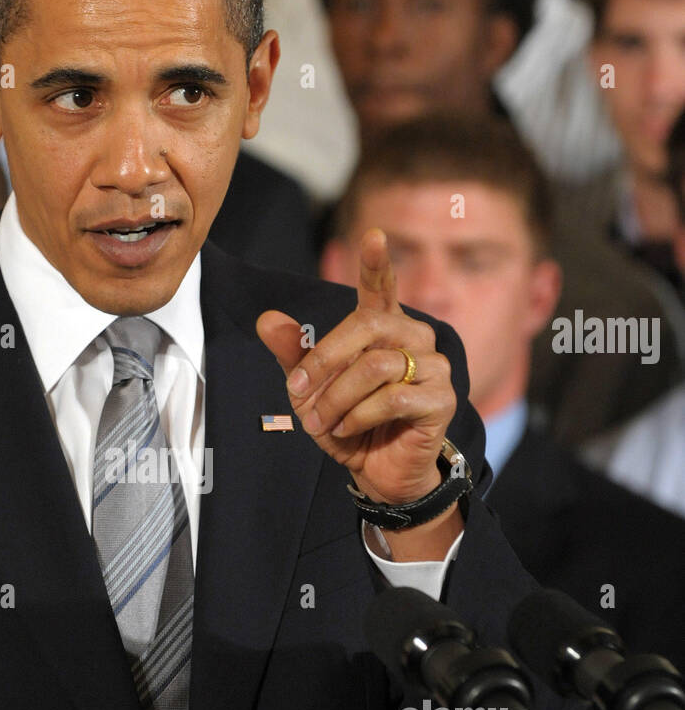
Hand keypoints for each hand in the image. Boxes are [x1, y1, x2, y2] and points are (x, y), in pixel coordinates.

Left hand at [256, 228, 455, 507]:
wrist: (375, 473)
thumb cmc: (346, 424)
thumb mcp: (310, 392)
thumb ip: (293, 355)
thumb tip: (267, 319)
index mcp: (382, 329)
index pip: (380, 288)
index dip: (376, 263)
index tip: (373, 236)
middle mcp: (413, 339)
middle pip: (367, 326)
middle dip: (324, 359)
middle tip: (297, 392)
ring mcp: (433, 367)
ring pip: (377, 366)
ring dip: (338, 397)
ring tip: (323, 421)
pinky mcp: (442, 399)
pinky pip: (393, 398)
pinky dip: (360, 416)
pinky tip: (348, 430)